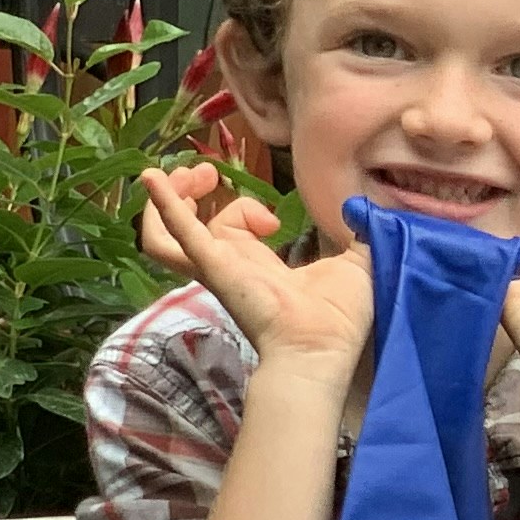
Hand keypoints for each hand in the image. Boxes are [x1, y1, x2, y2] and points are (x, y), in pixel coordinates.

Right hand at [138, 162, 369, 376]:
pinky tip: (151, 177)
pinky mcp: (215, 268)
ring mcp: (216, 267)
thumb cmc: (339, 316)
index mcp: (255, 265)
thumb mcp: (357, 264)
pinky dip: (164, 206)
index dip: (244, 209)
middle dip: (191, 191)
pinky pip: (177, 237)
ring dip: (173, 199)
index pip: (228, 227)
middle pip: (186, 223)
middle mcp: (228, 265)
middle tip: (209, 173)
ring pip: (164, 234)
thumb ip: (361, 235)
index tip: (273, 219)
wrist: (326, 347)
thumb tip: (368, 210)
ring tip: (192, 175)